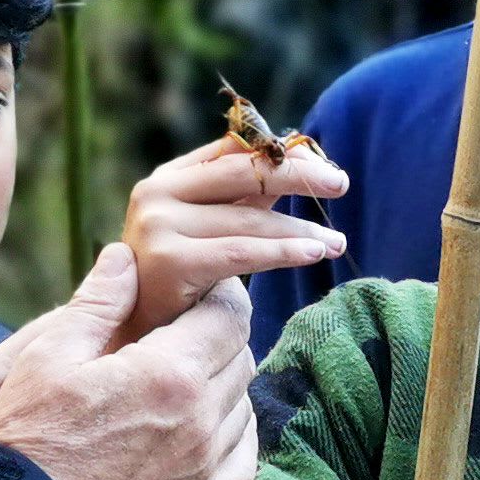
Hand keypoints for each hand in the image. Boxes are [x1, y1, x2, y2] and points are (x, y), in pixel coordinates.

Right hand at [0, 244, 259, 479]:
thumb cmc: (28, 439)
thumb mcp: (50, 356)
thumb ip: (98, 302)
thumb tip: (125, 257)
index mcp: (171, 373)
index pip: (228, 315)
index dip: (216, 295)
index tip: (194, 291)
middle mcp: (202, 419)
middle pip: (240, 356)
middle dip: (217, 334)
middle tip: (180, 330)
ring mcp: (206, 467)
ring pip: (245, 404)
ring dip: (223, 382)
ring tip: (182, 377)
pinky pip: (244, 457)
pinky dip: (233, 433)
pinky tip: (205, 424)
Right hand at [121, 133, 346, 338]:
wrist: (138, 329)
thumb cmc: (182, 277)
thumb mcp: (211, 227)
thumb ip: (248, 197)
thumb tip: (306, 162)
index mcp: (168, 177)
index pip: (233, 150)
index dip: (282, 154)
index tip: (323, 165)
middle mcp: (156, 193)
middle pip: (242, 173)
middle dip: (299, 177)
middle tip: (341, 184)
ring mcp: (158, 225)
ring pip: (248, 220)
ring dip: (300, 229)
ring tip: (336, 242)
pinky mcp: (170, 260)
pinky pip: (241, 252)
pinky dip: (282, 252)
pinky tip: (313, 254)